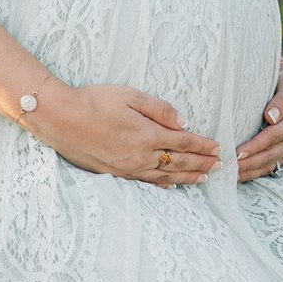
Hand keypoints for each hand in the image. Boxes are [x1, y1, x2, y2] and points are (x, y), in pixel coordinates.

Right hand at [43, 83, 220, 185]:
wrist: (61, 120)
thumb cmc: (94, 101)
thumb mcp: (130, 96)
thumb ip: (159, 109)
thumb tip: (183, 121)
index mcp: (147, 134)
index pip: (183, 141)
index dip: (203, 145)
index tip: (219, 148)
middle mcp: (140, 155)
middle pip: (179, 162)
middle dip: (202, 163)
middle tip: (221, 166)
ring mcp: (128, 168)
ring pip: (165, 176)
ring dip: (188, 177)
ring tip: (205, 178)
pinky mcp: (115, 173)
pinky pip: (146, 182)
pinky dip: (163, 185)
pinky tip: (172, 186)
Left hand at [237, 61, 282, 182]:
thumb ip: (282, 100)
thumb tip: (271, 116)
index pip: (275, 135)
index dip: (257, 144)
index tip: (239, 151)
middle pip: (271, 153)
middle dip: (250, 162)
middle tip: (230, 166)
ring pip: (269, 163)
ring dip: (251, 170)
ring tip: (232, 174)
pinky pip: (269, 167)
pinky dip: (254, 173)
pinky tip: (240, 176)